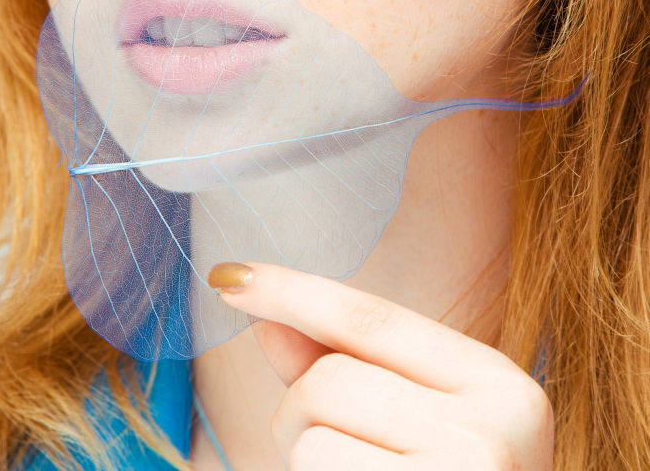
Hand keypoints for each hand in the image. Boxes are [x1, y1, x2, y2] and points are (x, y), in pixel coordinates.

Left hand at [208, 261, 553, 469]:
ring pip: (310, 442)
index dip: (293, 291)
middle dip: (298, 410)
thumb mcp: (431, 421)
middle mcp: (488, 433)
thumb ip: (351, 367)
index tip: (232, 277)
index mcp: (498, 385)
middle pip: (327, 381)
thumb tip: (270, 322)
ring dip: (304, 460)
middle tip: (331, 446)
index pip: (372, 317)